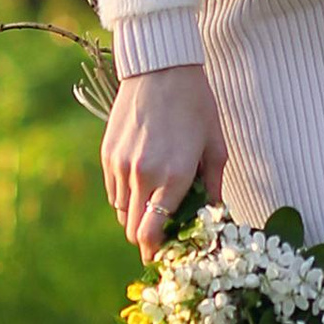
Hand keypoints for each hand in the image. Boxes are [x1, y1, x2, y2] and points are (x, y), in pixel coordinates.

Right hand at [101, 61, 227, 258]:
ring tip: (155, 202)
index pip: (153, 233)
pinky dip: (126, 196)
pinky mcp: (107, 154)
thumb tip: (213, 217)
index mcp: (173, 177)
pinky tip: (142, 181)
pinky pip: (113, 190)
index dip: (157, 251)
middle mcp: (141, 176)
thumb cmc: (196, 106)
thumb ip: (213, 187)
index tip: (166, 255)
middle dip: (147, 239)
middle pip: (133, 231)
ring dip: (136, 216)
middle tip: (163, 235)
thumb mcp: (215, 146)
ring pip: (121, 212)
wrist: (161, 68)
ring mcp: (120, 165)